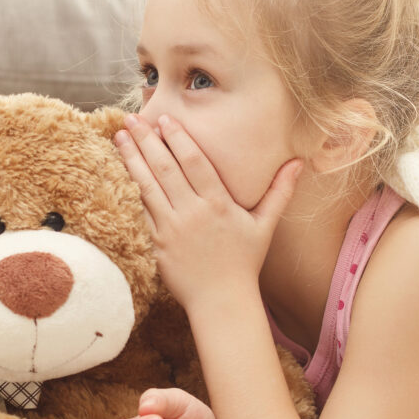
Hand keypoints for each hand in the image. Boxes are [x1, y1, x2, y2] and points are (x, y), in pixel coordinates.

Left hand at [114, 113, 300, 310]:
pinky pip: (140, 210)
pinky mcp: (157, 243)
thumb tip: (298, 162)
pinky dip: (129, 189)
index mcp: (219, 204)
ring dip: (132, 158)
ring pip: (147, 186)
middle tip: (134, 116)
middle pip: (166, 168)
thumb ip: (280, 191)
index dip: (179, 138)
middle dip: (148, 140)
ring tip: (120, 136)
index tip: (165, 119)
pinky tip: (119, 170)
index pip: (195, 162)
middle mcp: (193, 213)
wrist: (222, 301)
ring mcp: (172, 228)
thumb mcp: (265, 225)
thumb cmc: (244, 262)